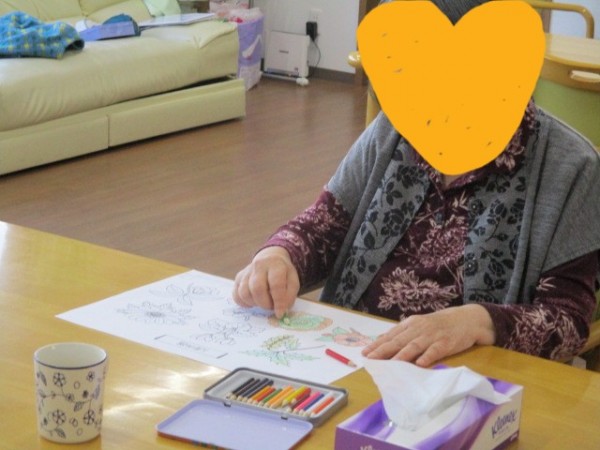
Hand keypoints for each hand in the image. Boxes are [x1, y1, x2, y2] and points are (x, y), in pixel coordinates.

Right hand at [233, 246, 299, 317]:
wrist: (271, 259)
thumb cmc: (283, 274)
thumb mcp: (293, 282)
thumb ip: (289, 297)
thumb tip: (280, 312)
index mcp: (276, 265)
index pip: (276, 285)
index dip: (278, 302)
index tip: (280, 313)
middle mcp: (259, 266)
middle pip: (257, 289)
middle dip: (265, 304)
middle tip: (272, 307)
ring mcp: (246, 271)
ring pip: (244, 292)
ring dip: (255, 303)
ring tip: (264, 302)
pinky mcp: (238, 277)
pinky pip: (236, 294)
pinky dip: (244, 303)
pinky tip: (253, 301)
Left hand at [361, 305, 495, 366]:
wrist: (467, 319)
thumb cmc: (439, 325)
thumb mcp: (419, 325)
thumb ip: (403, 334)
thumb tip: (382, 341)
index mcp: (411, 324)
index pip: (391, 335)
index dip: (378, 344)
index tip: (365, 353)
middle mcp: (419, 328)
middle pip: (399, 340)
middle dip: (384, 350)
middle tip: (371, 359)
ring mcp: (433, 335)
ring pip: (414, 345)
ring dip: (402, 355)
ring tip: (390, 364)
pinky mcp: (447, 342)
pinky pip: (436, 350)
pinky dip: (428, 356)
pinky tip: (420, 364)